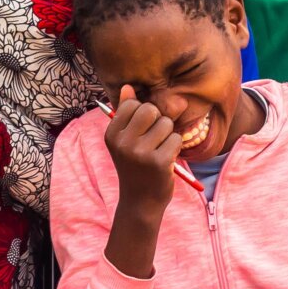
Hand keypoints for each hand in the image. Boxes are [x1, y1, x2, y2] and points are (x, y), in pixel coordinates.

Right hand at [103, 85, 182, 214]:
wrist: (140, 201)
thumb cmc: (136, 166)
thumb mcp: (125, 140)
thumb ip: (127, 113)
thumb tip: (128, 86)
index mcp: (111, 134)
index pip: (132, 104)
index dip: (144, 114)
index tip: (142, 131)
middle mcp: (122, 142)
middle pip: (151, 110)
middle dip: (158, 121)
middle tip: (154, 141)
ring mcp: (140, 153)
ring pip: (166, 123)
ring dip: (168, 136)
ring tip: (159, 151)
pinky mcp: (158, 162)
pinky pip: (175, 139)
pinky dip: (175, 148)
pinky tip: (166, 160)